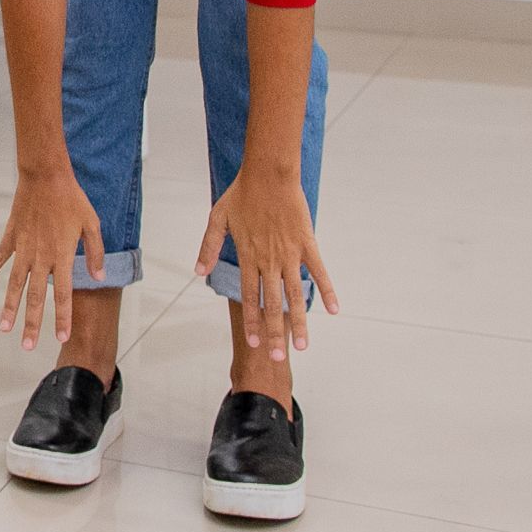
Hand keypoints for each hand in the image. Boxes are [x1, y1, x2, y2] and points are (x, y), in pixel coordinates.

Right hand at [0, 171, 104, 350]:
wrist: (46, 176)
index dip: (62, 318)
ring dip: (10, 307)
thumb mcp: (92, 224)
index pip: (64, 295)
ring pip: (15, 284)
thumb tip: (98, 277)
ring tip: (4, 328)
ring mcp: (24, 248)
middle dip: (32, 324)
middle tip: (27, 346)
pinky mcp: (11, 237)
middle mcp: (41, 257)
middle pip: (36, 298)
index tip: (61, 338)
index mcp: (63, 256)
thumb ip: (96, 253)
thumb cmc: (72, 199)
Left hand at [196, 170, 338, 360]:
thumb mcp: (216, 219)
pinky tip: (333, 310)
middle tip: (276, 358)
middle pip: (273, 304)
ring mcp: (290, 254)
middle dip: (274, 333)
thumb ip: (208, 247)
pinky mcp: (308, 243)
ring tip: (303, 346)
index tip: (254, 343)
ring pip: (295, 294)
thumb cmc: (241, 194)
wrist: (269, 174)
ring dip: (299, 322)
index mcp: (248, 256)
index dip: (252, 321)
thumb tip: (198, 272)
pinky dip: (327, 290)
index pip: (249, 297)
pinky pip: (319, 271)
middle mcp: (269, 260)